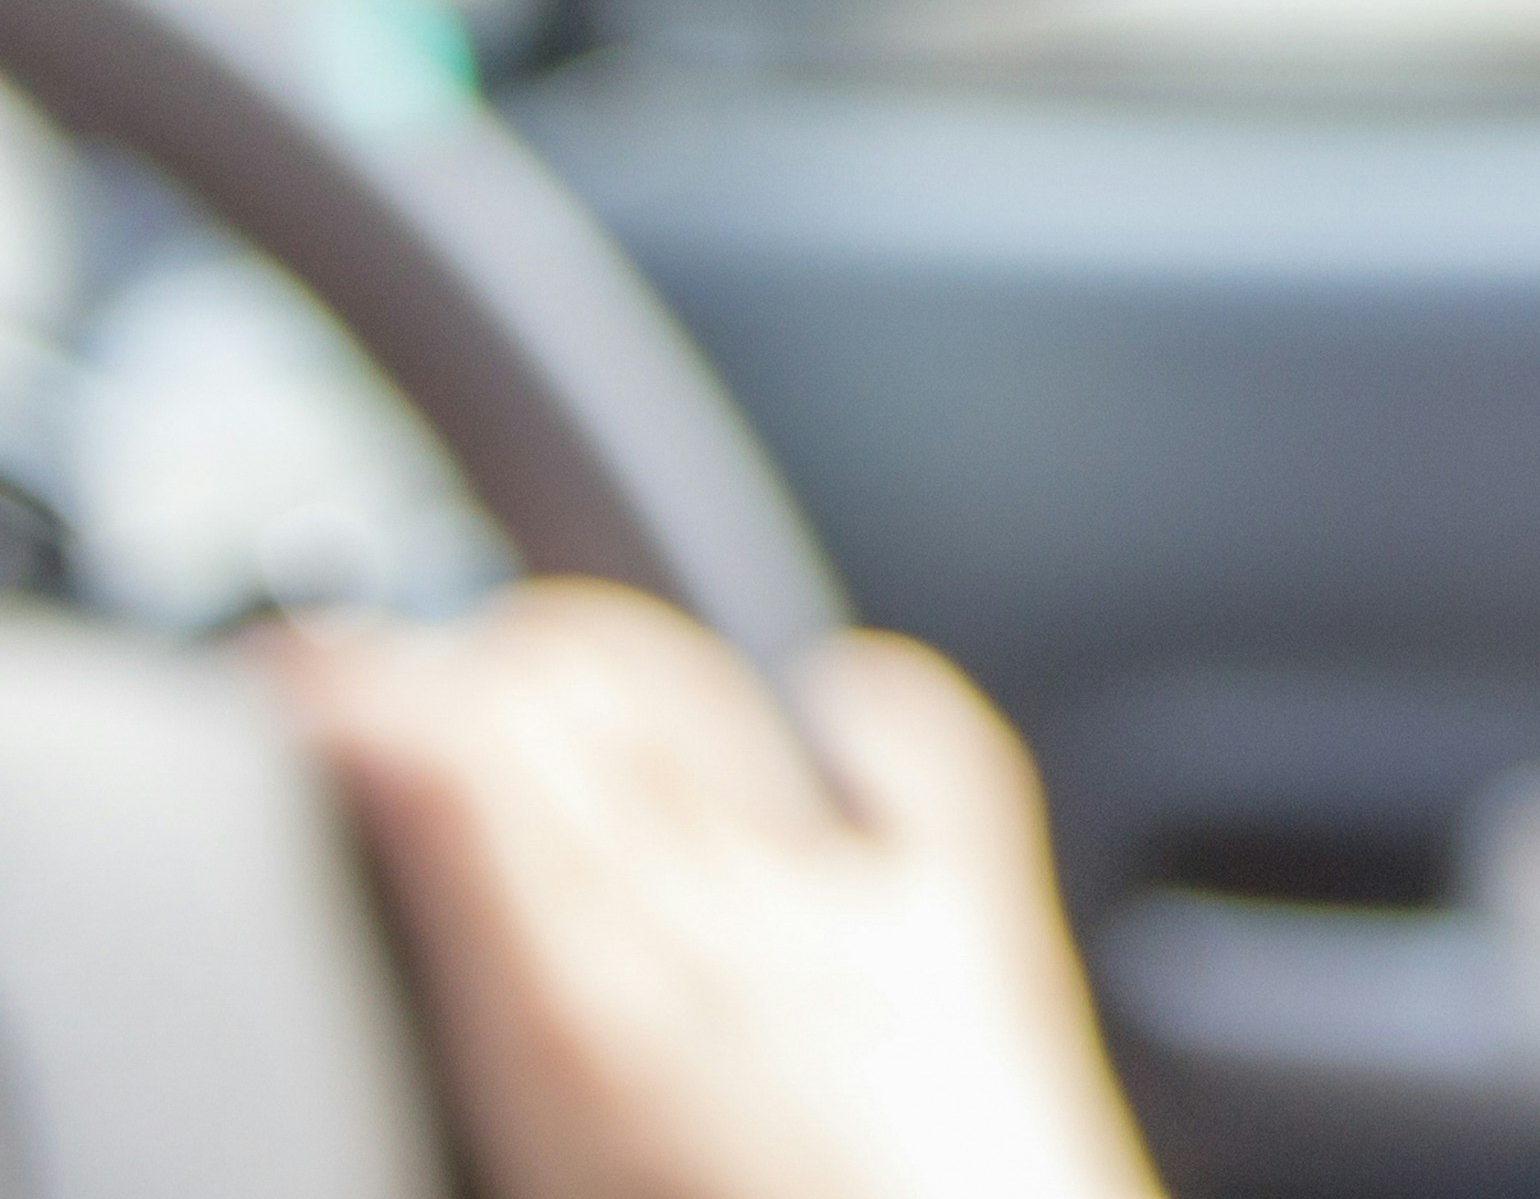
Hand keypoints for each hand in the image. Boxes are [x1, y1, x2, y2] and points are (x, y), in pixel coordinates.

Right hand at [265, 583, 1163, 1198]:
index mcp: (582, 1014)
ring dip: (602, 676)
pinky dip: (851, 706)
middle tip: (391, 695)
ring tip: (533, 691)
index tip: (300, 689)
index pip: (453, 749)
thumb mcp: (536, 1150)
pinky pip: (914, 748)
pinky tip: (816, 701)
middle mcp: (724, 930)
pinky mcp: (965, 930)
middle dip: (462, 662)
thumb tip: (441, 966)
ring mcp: (853, 916)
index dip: (359, 690)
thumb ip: (483, 1021)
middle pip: (569, 694)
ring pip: (697, 704)